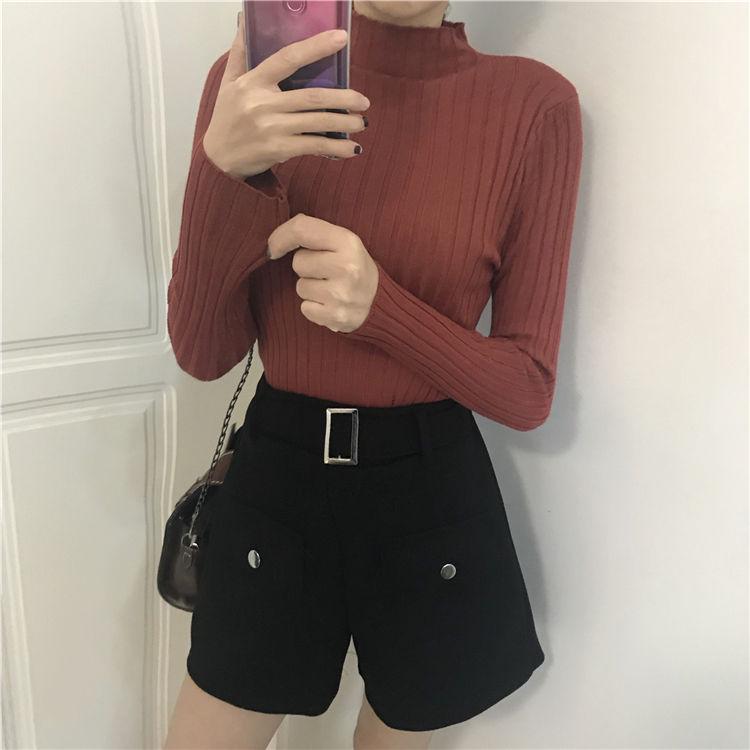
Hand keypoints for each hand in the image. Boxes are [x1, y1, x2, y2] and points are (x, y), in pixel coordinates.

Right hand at [203, 12, 369, 178]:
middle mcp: (263, 103)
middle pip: (312, 96)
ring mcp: (272, 128)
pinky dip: (336, 147)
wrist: (218, 159)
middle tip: (364, 100)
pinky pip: (314, 146)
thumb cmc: (226, 118)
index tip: (341, 38)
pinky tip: (352, 148)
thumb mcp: (229, 83)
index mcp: (253, 82)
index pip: (288, 58)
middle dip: (343, 98)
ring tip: (361, 122)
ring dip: (345, 122)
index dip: (316, 47)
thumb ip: (241, 52)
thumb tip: (245, 20)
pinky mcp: (279, 149)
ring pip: (317, 121)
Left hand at [266, 213, 378, 332]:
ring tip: (330, 288)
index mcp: (348, 243)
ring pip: (300, 287)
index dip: (281, 237)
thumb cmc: (355, 268)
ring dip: (310, 288)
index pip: (302, 229)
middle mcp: (346, 268)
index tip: (273, 247)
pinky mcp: (336, 317)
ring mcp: (341, 295)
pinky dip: (313, 307)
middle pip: (298, 262)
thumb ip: (315, 234)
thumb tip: (276, 240)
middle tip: (326, 271)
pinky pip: (305, 308)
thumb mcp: (344, 242)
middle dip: (306, 267)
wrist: (381, 302)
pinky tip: (329, 303)